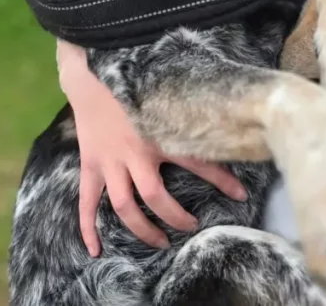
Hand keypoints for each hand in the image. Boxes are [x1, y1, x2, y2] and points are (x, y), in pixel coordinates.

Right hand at [58, 41, 247, 255]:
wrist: (91, 76)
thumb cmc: (132, 84)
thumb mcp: (167, 96)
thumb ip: (191, 108)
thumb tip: (228, 110)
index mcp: (158, 136)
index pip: (197, 163)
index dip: (223, 181)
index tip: (240, 197)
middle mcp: (133, 153)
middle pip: (155, 198)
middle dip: (174, 218)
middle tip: (189, 227)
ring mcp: (109, 162)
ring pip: (123, 205)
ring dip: (141, 229)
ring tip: (158, 242)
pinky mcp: (91, 164)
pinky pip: (85, 201)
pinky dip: (88, 226)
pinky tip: (94, 249)